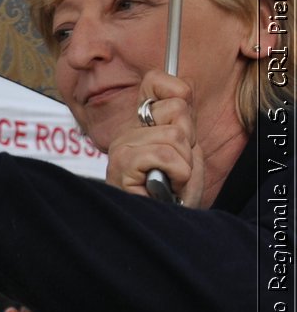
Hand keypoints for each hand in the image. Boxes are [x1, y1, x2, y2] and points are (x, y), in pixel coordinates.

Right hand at [106, 70, 203, 206]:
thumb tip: (181, 91)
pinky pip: (165, 155)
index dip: (178, 95)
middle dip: (189, 142)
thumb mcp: (187, 152)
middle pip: (176, 110)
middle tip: (179, 167)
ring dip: (184, 164)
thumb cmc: (173, 197)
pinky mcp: (122, 164)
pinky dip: (178, 174)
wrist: (164, 228)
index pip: (155, 82)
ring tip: (172, 181)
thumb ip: (183, 122)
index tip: (184, 127)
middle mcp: (127, 133)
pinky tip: (166, 187)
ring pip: (174, 135)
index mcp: (142, 126)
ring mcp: (122, 148)